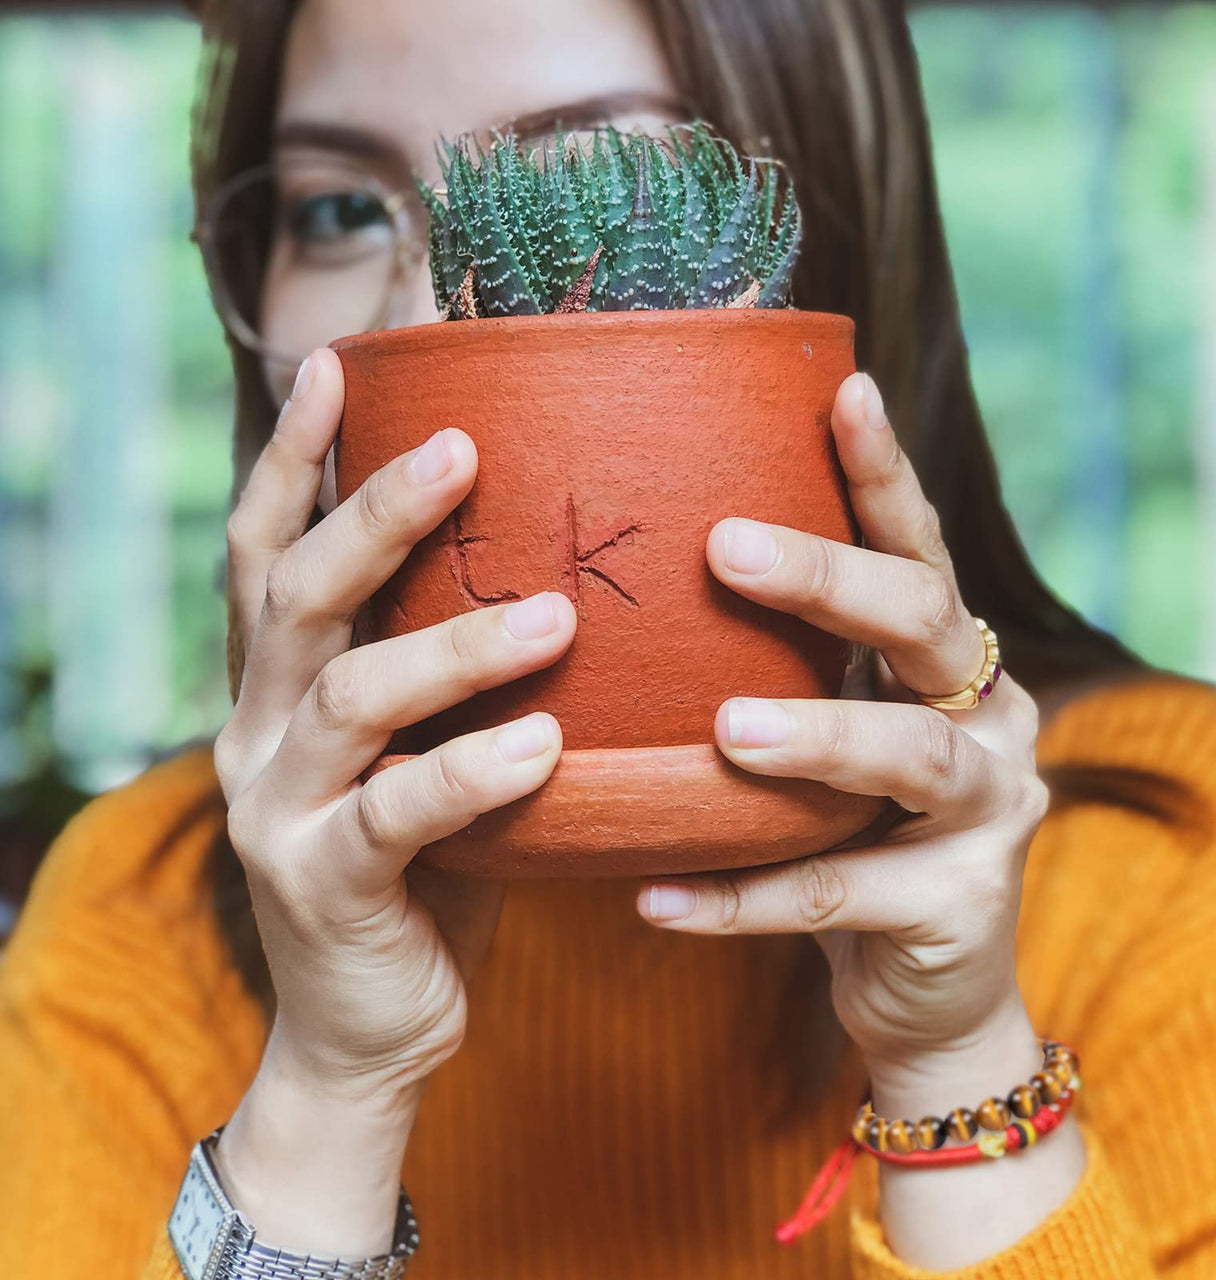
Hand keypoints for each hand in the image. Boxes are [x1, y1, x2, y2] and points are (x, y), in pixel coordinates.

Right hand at [211, 348, 576, 1251]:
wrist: (370, 1026)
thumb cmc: (426, 864)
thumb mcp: (421, 748)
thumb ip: (447, 670)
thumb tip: (556, 566)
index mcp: (277, 685)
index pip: (265, 547)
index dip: (292, 454)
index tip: (342, 363)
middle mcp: (256, 732)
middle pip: (299, 594)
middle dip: (375, 515)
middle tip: (465, 449)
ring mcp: (279, 810)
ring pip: (350, 697)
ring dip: (452, 647)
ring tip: (553, 618)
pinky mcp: (322, 887)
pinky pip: (396, 818)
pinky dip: (469, 774)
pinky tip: (542, 748)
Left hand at [636, 372, 1082, 1267]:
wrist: (921, 986)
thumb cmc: (850, 833)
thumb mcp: (827, 735)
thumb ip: (780, 671)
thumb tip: (636, 587)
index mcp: (949, 661)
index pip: (917, 550)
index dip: (884, 473)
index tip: (844, 392)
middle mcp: (989, 715)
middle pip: (924, 621)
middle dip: (831, 579)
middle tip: (725, 548)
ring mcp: (990, 810)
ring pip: (910, 755)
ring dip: (818, 736)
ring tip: (726, 730)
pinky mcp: (960, 907)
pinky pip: (840, 897)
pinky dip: (742, 898)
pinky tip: (654, 898)